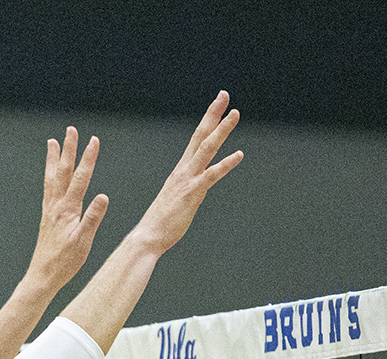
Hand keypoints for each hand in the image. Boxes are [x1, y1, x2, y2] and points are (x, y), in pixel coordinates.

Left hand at [25, 127, 109, 292]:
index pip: (80, 179)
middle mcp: (55, 206)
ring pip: (51, 178)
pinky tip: (51, 174)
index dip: (88, 159)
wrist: (42, 276)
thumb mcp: (83, 242)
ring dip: (54, 158)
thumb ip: (92, 218)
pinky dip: (50, 176)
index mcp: (67, 210)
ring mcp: (49, 210)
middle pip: (63, 171)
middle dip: (68, 149)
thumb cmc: (64, 263)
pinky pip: (47, 189)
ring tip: (53, 142)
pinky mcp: (46, 217)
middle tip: (71, 130)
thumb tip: (103, 196)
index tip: (94, 140)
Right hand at [130, 92, 242, 255]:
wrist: (148, 237)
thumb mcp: (176, 200)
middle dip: (213, 114)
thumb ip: (187, 190)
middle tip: (223, 94)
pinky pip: (211, 175)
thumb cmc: (161, 222)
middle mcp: (184, 170)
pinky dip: (225, 164)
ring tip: (235, 113)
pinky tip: (239, 155)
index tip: (218, 104)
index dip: (208, 120)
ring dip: (222, 130)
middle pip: (200, 135)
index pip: (196, 139)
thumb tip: (194, 190)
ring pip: (207, 149)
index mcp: (181, 170)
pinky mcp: (192, 193)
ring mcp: (188, 180)